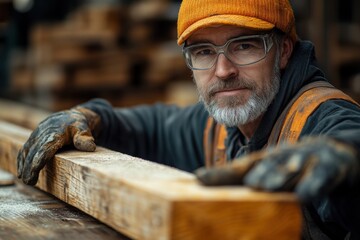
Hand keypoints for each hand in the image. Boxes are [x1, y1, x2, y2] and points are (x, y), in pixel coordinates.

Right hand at [17, 107, 100, 184]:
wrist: (74, 115)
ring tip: (25, 180)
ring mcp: (37, 133)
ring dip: (24, 165)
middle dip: (29, 167)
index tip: (33, 172)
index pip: (45, 147)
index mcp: (56, 131)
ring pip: (27, 150)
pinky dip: (22, 159)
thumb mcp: (85, 129)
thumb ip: (85, 138)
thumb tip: (90, 147)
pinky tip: (21, 171)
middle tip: (29, 182)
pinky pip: (26, 148)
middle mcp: (44, 131)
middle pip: (34, 151)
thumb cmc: (80, 124)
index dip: (38, 160)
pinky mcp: (35, 136)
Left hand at [195, 137, 358, 201]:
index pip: (239, 168)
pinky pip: (321, 176)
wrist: (331, 153)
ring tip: (263, 186)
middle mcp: (281, 157)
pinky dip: (312, 184)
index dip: (221, 174)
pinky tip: (303, 195)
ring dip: (275, 175)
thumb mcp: (269, 174)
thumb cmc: (291, 168)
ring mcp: (304, 159)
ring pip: (289, 167)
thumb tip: (215, 196)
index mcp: (264, 161)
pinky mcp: (328, 166)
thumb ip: (247, 184)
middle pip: (264, 165)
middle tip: (239, 183)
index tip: (199, 178)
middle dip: (250, 173)